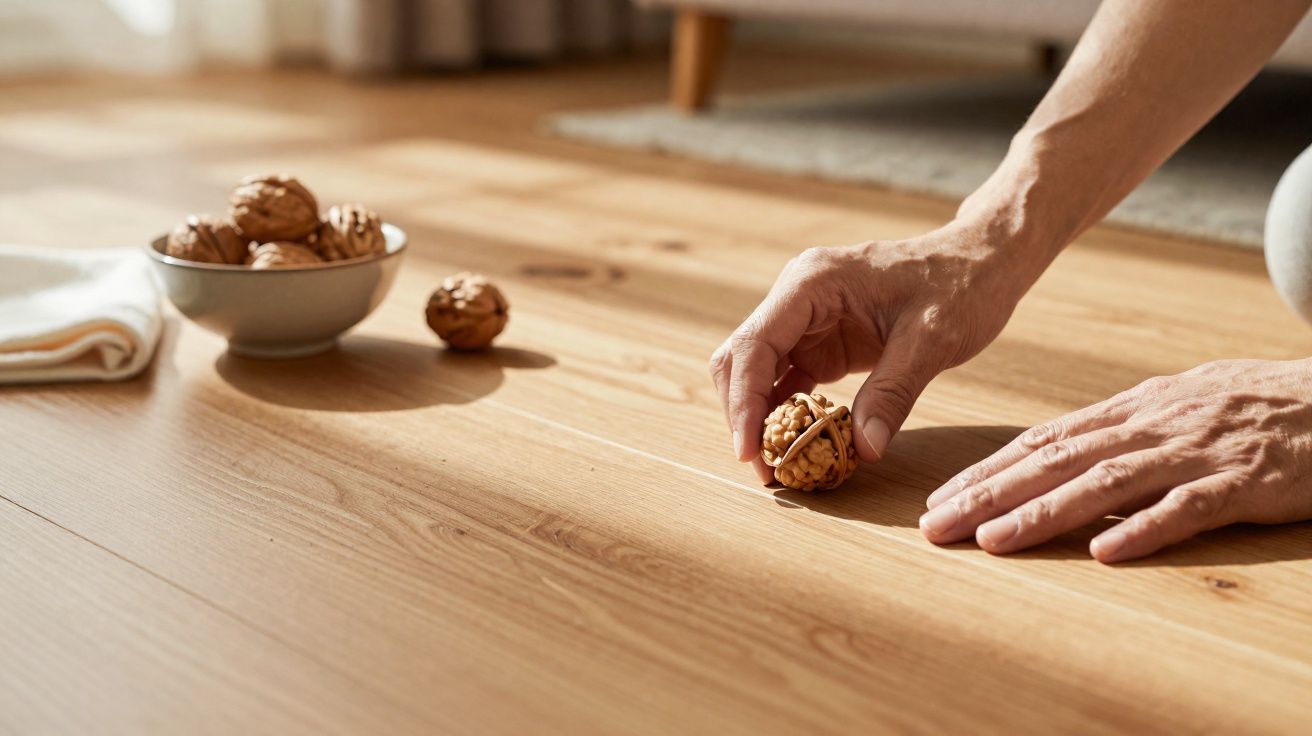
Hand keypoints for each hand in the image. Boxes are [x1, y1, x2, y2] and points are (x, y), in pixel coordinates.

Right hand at [710, 220, 1044, 481]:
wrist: (982, 263)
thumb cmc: (961, 286)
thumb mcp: (932, 340)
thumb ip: (892, 393)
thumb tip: (862, 450)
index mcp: (811, 283)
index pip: (754, 345)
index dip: (744, 402)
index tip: (750, 453)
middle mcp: (797, 298)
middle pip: (741, 359)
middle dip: (743, 416)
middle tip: (764, 470)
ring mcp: (806, 321)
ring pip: (757, 373)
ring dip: (760, 419)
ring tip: (777, 468)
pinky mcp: (822, 343)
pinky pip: (787, 382)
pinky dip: (787, 416)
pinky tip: (799, 448)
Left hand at [922, 359, 1311, 562]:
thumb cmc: (1254, 404)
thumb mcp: (1177, 404)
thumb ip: (1121, 429)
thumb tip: (1058, 450)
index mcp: (1134, 409)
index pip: (1045, 441)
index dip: (990, 470)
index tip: (942, 497)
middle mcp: (1153, 425)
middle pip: (1057, 460)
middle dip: (990, 493)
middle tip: (936, 525)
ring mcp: (1197, 451)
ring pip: (1107, 483)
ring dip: (1045, 513)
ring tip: (993, 541)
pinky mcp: (1244, 482)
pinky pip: (1190, 508)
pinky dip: (1146, 529)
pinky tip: (1106, 553)